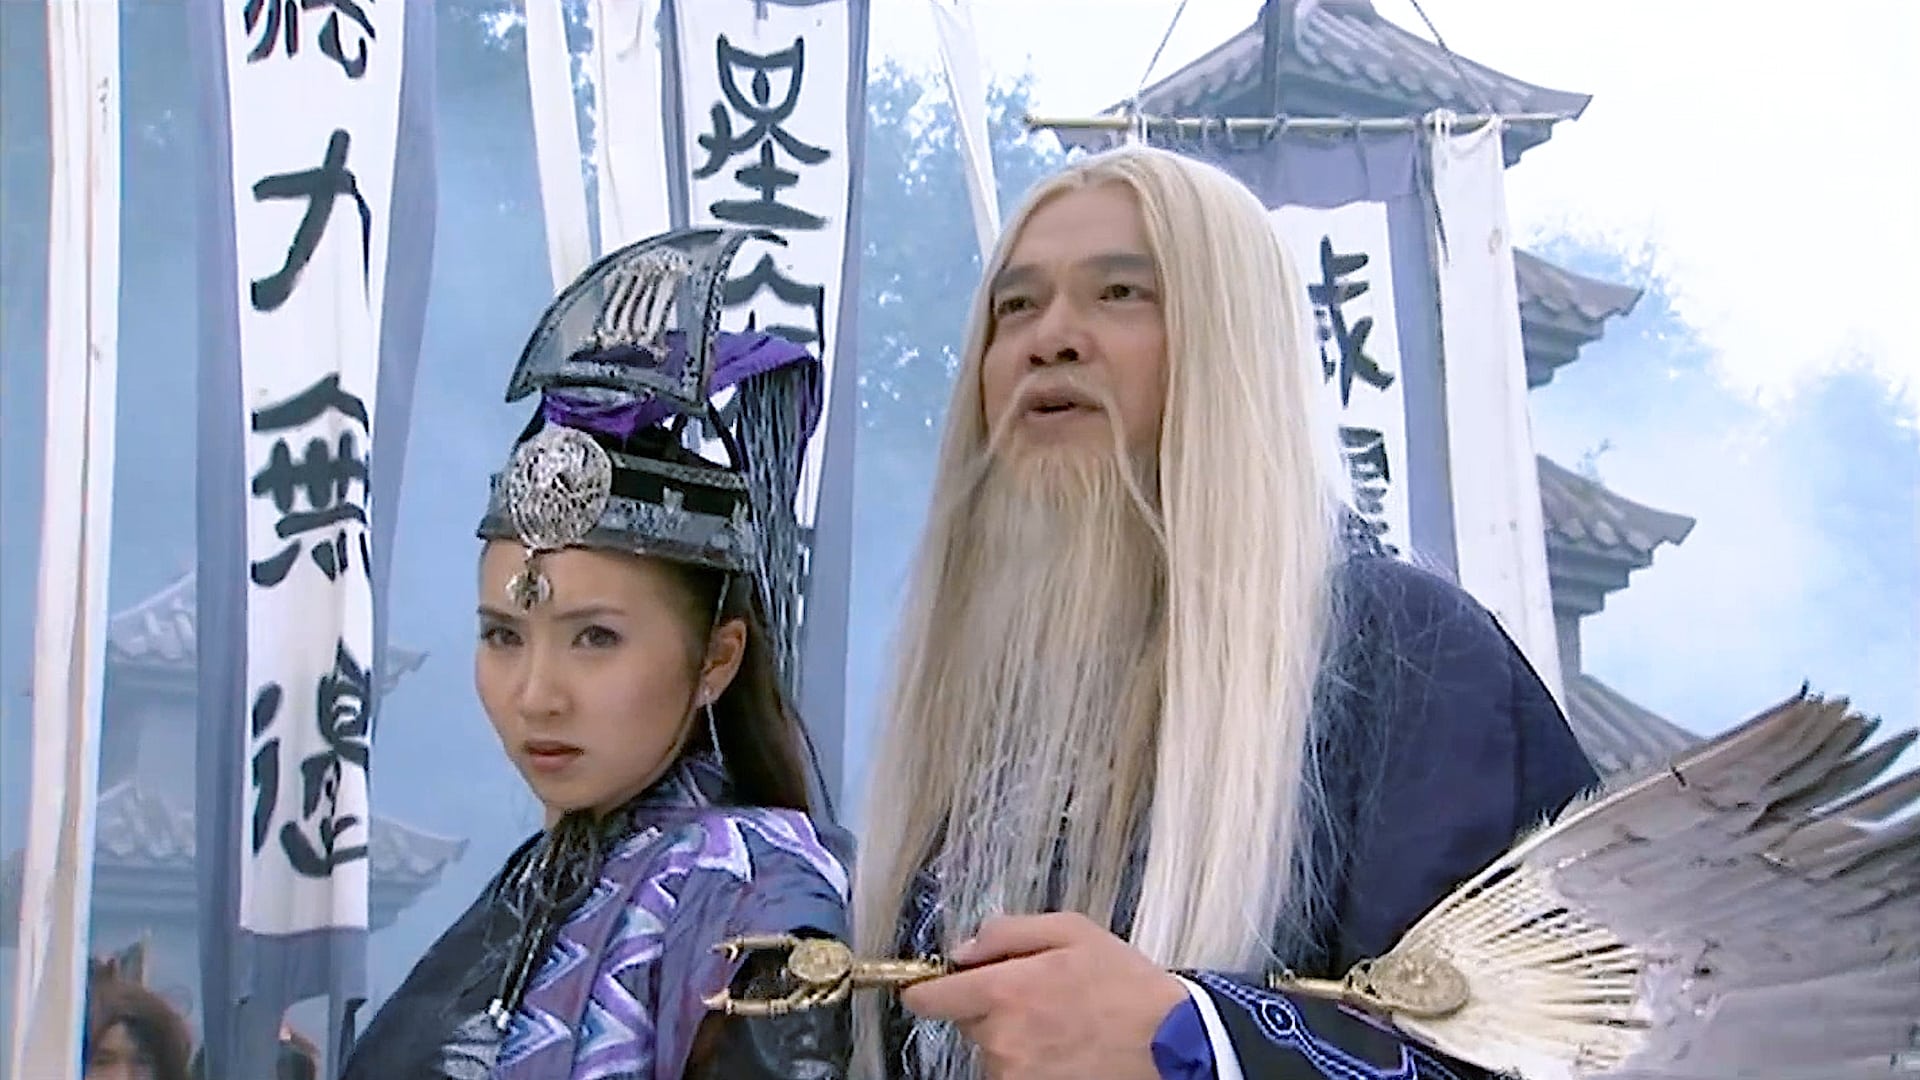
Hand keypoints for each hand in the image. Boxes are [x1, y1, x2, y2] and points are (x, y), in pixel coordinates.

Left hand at [900, 912, 1189, 1079]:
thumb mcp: (1070, 930)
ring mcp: (1015, 1075)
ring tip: (1060, 1021)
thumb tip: (961, 950)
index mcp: (1003, 992)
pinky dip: (1029, 1059)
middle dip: (989, 1005)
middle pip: (967, 1020)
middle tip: (1036, 992)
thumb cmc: (1124, 982)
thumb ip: (1006, 932)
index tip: (930, 986)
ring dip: (1011, 1035)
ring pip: (991, 1048)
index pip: (930, 999)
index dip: (926, 989)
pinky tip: (1064, 1045)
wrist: (1170, 1041)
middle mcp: (1000, 1039)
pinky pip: (1013, 1071)